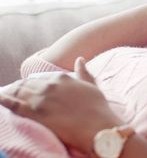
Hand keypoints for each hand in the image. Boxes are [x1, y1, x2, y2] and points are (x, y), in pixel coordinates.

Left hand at [0, 57, 122, 153]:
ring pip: (18, 92)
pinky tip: (0, 98)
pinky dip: (4, 100)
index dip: (33, 83)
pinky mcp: (34, 113)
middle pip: (27, 84)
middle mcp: (49, 86)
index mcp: (62, 78)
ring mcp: (41, 99)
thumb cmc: (97, 108)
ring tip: (5, 95)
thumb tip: (79, 59)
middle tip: (13, 91)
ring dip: (10, 93)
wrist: (97, 125)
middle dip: (19, 87)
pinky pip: (13, 104)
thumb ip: (84, 72)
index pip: (40, 78)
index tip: (29, 87)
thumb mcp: (92, 86)